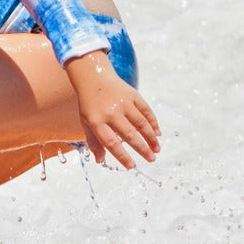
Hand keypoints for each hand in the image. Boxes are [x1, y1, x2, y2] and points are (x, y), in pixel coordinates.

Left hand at [65, 51, 160, 169]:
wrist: (93, 77)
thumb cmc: (89, 104)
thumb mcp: (86, 122)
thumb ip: (93, 141)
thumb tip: (100, 161)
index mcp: (96, 121)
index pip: (111, 142)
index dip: (122, 156)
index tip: (132, 166)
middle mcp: (110, 112)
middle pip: (129, 134)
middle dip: (142, 149)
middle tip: (151, 159)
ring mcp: (122, 103)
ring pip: (141, 123)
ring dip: (151, 138)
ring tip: (156, 149)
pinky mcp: (132, 95)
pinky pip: (146, 111)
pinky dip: (153, 123)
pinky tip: (157, 133)